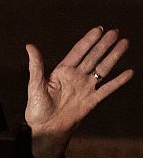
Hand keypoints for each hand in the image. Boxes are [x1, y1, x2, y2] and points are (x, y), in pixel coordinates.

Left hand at [25, 26, 133, 157]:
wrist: (46, 128)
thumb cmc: (37, 107)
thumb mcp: (35, 84)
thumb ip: (36, 65)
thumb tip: (29, 45)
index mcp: (62, 71)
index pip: (78, 52)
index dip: (88, 40)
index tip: (99, 29)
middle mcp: (76, 77)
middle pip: (93, 57)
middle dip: (104, 44)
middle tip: (115, 32)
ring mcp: (85, 88)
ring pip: (103, 69)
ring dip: (113, 57)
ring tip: (124, 44)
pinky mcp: (92, 101)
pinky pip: (107, 89)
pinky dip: (118, 81)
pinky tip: (128, 72)